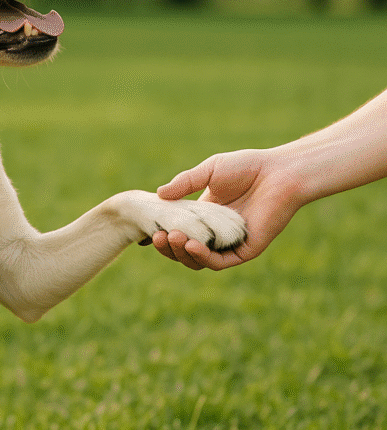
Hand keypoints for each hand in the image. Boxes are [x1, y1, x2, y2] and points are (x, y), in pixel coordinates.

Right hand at [147, 149, 302, 269]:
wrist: (280, 173)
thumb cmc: (247, 167)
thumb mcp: (209, 171)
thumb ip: (185, 183)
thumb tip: (158, 194)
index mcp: (204, 217)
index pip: (178, 234)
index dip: (162, 235)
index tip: (150, 228)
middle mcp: (215, 234)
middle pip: (183, 251)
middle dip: (168, 247)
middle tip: (157, 235)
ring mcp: (229, 244)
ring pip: (198, 261)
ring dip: (181, 254)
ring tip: (171, 238)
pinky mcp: (245, 251)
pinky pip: (219, 262)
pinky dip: (202, 257)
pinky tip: (191, 245)